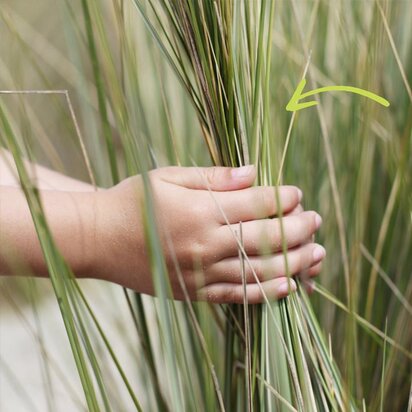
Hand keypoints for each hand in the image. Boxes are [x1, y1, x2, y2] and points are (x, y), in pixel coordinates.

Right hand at [93, 165, 324, 302]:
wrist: (99, 239)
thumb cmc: (133, 201)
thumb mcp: (170, 177)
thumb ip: (214, 177)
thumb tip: (254, 172)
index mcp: (199, 210)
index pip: (256, 203)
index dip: (282, 197)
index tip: (297, 192)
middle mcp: (204, 243)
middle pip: (265, 238)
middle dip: (298, 229)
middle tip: (317, 220)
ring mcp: (200, 272)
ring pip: (259, 270)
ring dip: (294, 263)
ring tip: (318, 254)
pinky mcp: (194, 292)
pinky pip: (236, 295)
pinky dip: (265, 292)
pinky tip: (289, 287)